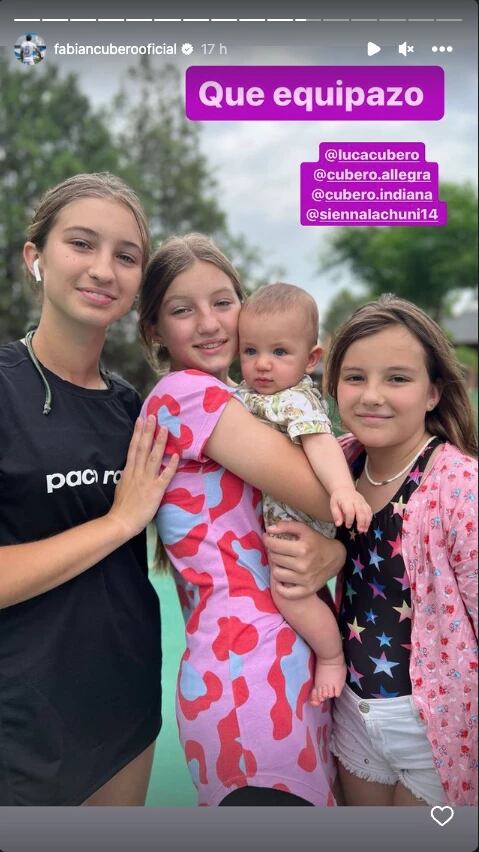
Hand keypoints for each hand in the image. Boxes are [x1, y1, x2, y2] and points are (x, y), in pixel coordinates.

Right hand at [108, 415, 178, 537]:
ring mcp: (146, 480)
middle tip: (153, 416)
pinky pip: (165, 476)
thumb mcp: (122, 485)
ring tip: (165, 429)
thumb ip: (128, 475)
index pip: (133, 448)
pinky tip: (175, 455)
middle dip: (148, 431)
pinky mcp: (155, 490)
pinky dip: (170, 465)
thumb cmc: (122, 507)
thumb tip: (132, 467)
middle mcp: (137, 472)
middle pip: (143, 448)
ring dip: (159, 442)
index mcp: (129, 471)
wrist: (121, 521)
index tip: (141, 419)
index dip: (137, 433)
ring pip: (153, 457)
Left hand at [263, 520, 345, 599]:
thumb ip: (286, 526)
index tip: (267, 538)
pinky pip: (285, 593)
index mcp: (302, 548)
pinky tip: (282, 580)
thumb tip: (269, 529)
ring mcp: (305, 579)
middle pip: (274, 559)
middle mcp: (303, 565)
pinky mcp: (307, 590)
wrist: (335, 558)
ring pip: (277, 574)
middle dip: (273, 552)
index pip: (274, 546)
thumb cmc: (317, 542)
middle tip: (278, 550)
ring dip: (277, 567)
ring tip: (282, 563)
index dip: (267, 540)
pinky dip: (280, 587)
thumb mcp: (304, 529)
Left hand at [330, 487, 371, 531]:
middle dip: (361, 522)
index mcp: (346, 501)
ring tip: (364, 530)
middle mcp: (355, 501)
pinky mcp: (365, 503)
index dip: (349, 519)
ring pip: (367, 511)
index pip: (350, 510)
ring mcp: (362, 502)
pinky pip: (369, 511)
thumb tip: (338, 524)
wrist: (344, 489)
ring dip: (367, 522)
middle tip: (360, 530)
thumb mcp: (333, 505)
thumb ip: (336, 515)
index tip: (348, 526)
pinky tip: (367, 525)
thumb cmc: (338, 498)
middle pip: (361, 511)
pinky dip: (369, 519)